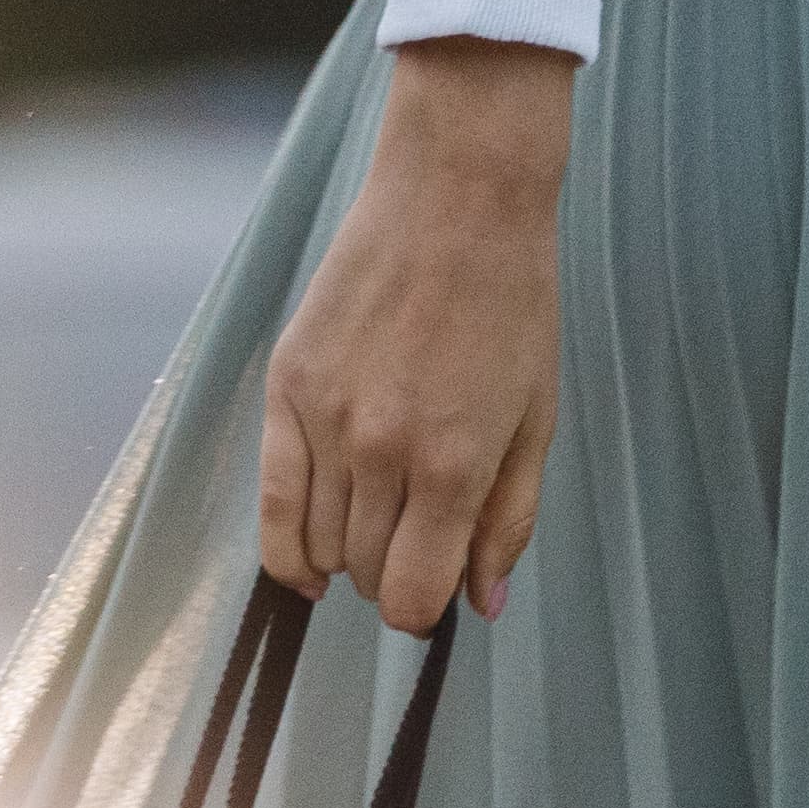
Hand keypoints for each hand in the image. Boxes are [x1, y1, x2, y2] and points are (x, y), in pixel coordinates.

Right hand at [257, 39, 568, 635]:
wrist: (457, 195)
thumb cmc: (511, 303)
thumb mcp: (536, 419)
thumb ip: (509, 519)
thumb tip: (482, 605)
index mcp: (453, 465)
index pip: (412, 596)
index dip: (422, 612)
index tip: (433, 593)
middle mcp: (381, 452)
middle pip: (365, 573)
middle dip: (391, 577)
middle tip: (415, 543)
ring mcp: (326, 420)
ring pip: (319, 545)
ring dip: (346, 555)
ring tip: (375, 522)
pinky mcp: (287, 387)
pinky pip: (271, 502)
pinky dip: (286, 547)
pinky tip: (306, 565)